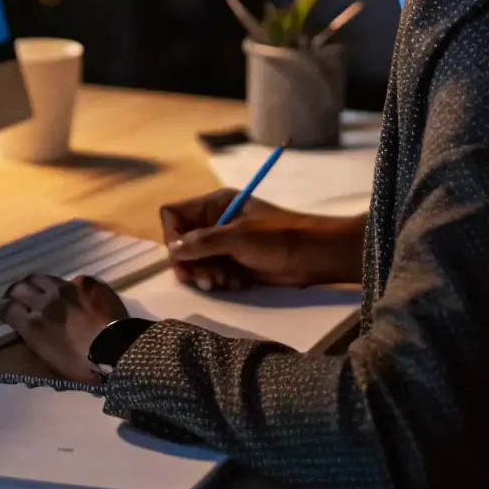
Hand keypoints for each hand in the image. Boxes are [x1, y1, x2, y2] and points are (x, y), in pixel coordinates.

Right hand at [0, 274, 127, 382]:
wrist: (117, 350)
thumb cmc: (82, 366)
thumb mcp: (51, 363)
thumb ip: (37, 343)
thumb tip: (30, 337)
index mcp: (33, 325)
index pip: (7, 308)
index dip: (3, 309)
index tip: (6, 312)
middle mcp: (45, 302)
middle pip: (19, 288)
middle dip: (15, 293)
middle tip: (18, 298)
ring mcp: (66, 288)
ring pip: (41, 277)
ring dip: (36, 284)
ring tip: (40, 289)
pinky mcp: (85, 282)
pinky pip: (70, 280)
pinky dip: (67, 287)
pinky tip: (74, 295)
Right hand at [160, 189, 364, 290]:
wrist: (316, 256)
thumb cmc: (279, 238)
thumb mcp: (239, 236)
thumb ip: (203, 242)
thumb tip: (173, 249)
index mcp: (216, 204)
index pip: (175, 215)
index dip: (173, 236)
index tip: (183, 256)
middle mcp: (217, 221)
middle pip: (182, 242)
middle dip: (190, 263)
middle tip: (206, 279)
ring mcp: (227, 244)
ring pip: (197, 261)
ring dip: (205, 275)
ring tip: (222, 282)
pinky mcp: (237, 264)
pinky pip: (214, 274)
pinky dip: (220, 282)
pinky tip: (235, 284)